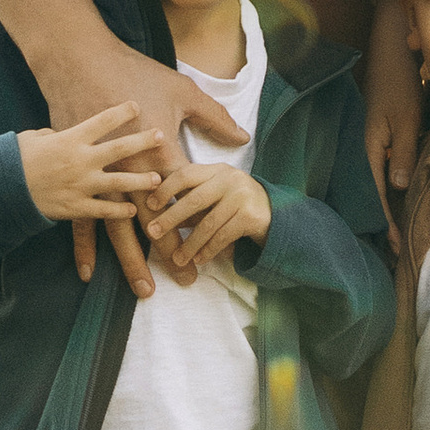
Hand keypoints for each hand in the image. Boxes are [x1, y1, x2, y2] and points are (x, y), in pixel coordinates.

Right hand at [18, 103, 165, 231]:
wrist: (1, 189)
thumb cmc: (15, 158)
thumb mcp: (36, 136)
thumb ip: (57, 134)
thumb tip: (66, 133)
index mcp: (71, 139)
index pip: (103, 120)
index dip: (122, 112)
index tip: (137, 105)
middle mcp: (80, 161)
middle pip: (120, 149)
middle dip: (143, 141)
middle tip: (161, 135)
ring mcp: (80, 185)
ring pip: (119, 183)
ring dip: (140, 181)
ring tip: (157, 179)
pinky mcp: (76, 207)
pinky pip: (104, 211)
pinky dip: (120, 211)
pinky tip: (133, 209)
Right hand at [44, 37, 242, 294]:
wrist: (79, 61)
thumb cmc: (133, 72)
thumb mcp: (182, 91)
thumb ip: (214, 118)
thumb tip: (241, 138)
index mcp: (160, 154)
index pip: (183, 203)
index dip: (193, 232)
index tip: (205, 255)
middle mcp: (132, 173)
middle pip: (153, 225)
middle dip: (169, 256)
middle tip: (185, 281)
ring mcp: (103, 176)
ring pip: (119, 230)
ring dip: (131, 261)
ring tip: (143, 288)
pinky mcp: (81, 174)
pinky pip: (83, 219)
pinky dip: (85, 247)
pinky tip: (89, 272)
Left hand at [144, 163, 271, 282]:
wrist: (279, 213)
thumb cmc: (237, 205)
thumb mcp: (215, 198)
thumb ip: (191, 205)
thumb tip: (161, 221)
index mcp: (217, 170)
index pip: (186, 174)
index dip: (165, 189)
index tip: (150, 204)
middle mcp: (231, 179)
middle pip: (194, 199)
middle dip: (171, 217)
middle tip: (153, 232)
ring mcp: (242, 196)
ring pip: (208, 223)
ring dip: (190, 243)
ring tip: (177, 259)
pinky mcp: (251, 216)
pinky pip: (223, 236)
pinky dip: (209, 250)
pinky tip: (199, 260)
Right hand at [363, 0, 423, 252]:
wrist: (391, 44)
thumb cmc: (399, 78)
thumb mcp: (404, 116)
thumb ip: (402, 151)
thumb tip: (399, 187)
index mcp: (372, 147)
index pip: (380, 195)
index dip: (389, 223)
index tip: (399, 249)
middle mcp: (371, 147)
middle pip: (380, 193)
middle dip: (390, 222)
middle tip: (401, 251)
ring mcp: (377, 139)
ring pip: (385, 181)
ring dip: (394, 206)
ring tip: (403, 232)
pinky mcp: (386, 130)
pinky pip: (390, 165)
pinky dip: (397, 185)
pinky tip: (405, 195)